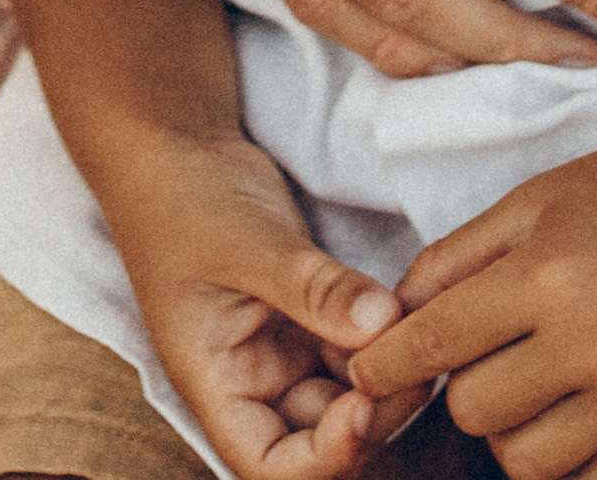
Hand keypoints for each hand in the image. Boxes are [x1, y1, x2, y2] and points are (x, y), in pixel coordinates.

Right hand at [103, 129, 425, 479]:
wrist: (177, 147)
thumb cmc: (185, 200)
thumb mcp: (245, 244)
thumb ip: (313, 288)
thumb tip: (384, 322)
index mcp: (218, 387)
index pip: (272, 466)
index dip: (324, 456)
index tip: (363, 404)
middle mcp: (253, 384)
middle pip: (321, 439)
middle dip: (372, 412)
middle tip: (415, 355)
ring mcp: (284, 352)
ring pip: (347, 394)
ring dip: (386, 372)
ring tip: (418, 323)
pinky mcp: (310, 318)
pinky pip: (354, 346)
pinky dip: (383, 334)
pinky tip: (408, 304)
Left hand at [347, 129, 596, 479]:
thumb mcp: (532, 198)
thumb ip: (454, 258)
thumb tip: (393, 320)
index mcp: (546, 273)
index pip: (436, 343)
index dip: (386, 365)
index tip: (365, 374)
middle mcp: (589, 342)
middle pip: (475, 410)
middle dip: (457, 387)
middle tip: (474, 355)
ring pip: (525, 463)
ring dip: (505, 433)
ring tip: (521, 388)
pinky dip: (564, 472)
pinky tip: (558, 430)